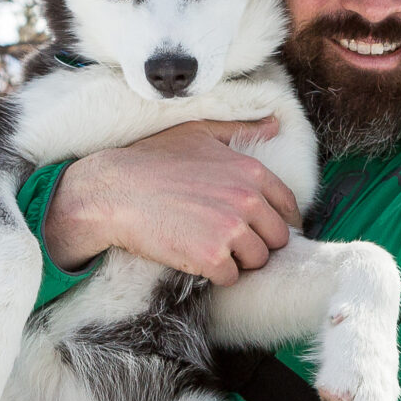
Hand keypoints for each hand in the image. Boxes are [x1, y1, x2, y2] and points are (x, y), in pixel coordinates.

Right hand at [43, 117, 299, 284]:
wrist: (113, 191)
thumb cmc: (151, 159)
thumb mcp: (198, 132)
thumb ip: (240, 129)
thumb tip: (276, 123)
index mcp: (251, 171)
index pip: (288, 207)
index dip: (277, 220)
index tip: (262, 228)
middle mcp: (248, 200)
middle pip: (277, 238)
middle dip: (257, 241)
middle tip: (229, 239)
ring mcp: (231, 230)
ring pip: (257, 261)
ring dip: (238, 260)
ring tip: (210, 247)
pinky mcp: (211, 257)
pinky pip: (231, 278)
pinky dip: (215, 274)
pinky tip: (195, 258)